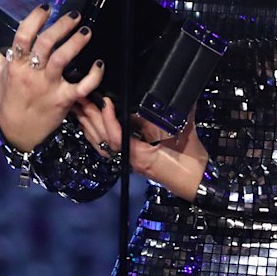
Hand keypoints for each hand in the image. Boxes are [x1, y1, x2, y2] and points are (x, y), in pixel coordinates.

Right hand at [0, 4, 104, 151]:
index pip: (23, 36)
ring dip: (76, 42)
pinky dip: (94, 75)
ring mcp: (48, 86)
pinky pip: (82, 86)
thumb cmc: (10, 102)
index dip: (35, 19)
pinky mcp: (64, 99)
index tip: (46, 8)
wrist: (19, 133)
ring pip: (62, 59)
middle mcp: (32, 74)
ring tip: (86, 31)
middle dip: (61, 26)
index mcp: (16, 66)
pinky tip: (99, 63)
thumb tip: (8, 44)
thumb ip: (0, 59)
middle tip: (75, 15)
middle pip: (45, 43)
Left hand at [77, 100, 208, 201]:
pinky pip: (107, 149)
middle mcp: (129, 159)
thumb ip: (170, 115)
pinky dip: (96, 136)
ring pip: (101, 145)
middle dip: (91, 118)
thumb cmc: (190, 160)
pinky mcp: (131, 161)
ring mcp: (128, 161)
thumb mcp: (181, 134)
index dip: (108, 119)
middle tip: (81, 97)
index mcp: (140, 155)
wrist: (196, 181)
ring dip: (89, 126)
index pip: (116, 137)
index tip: (106, 101)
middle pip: (103, 139)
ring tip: (80, 108)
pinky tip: (91, 126)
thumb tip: (164, 95)